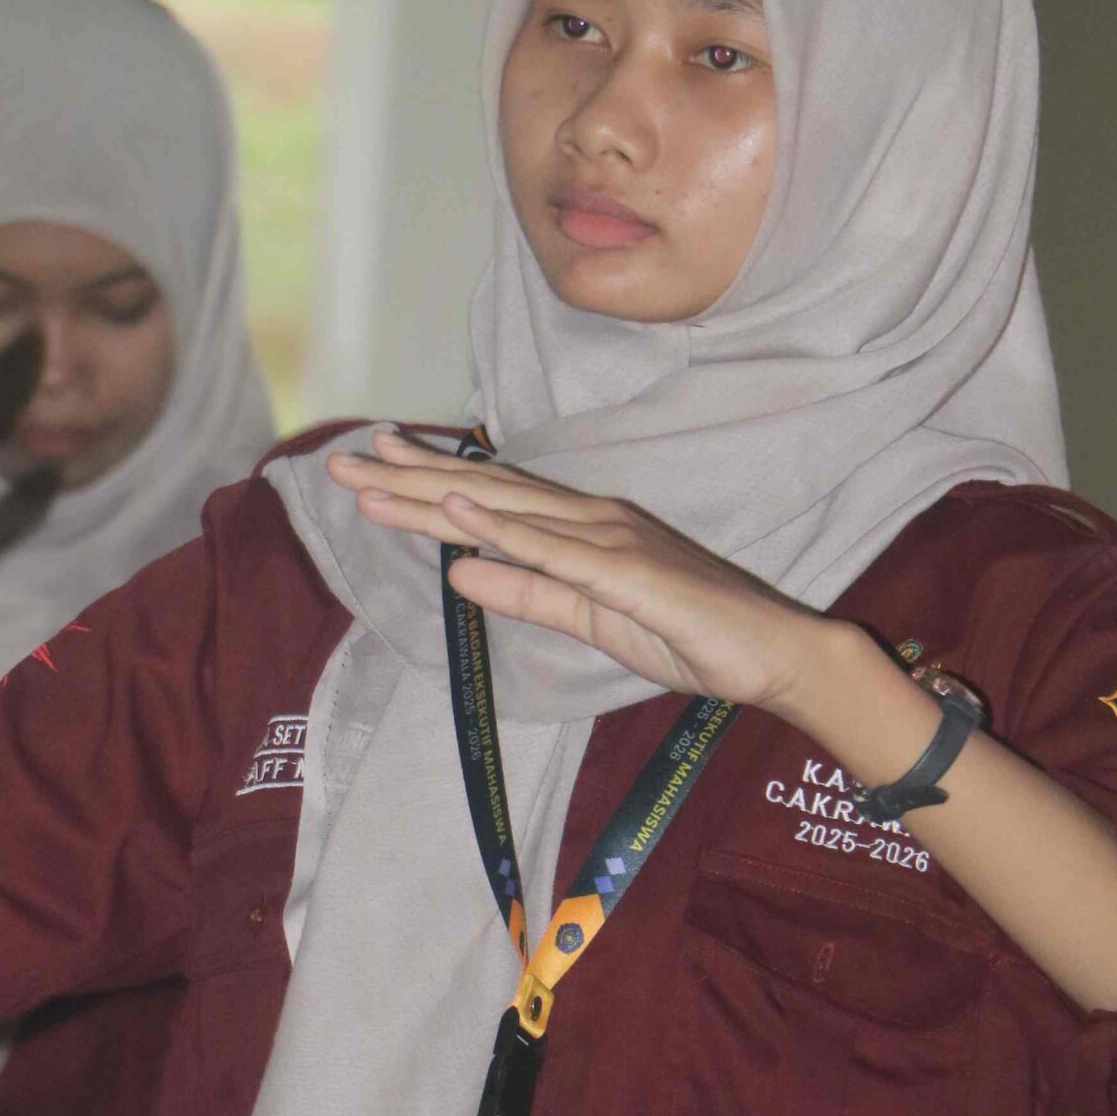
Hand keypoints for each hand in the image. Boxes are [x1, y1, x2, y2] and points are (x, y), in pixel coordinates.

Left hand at [325, 429, 835, 716]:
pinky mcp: (627, 572)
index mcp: (581, 531)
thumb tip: (458, 572)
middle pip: (485, 492)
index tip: (373, 465)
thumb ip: (527, 593)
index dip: (428, 482)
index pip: (491, 501)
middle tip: (344, 461)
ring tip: (376, 476)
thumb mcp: (589, 620)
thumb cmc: (688, 635)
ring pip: (506, 508)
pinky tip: (459, 510)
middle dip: (411, 476)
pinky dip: (504, 527)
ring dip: (438, 491)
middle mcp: (590, 520)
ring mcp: (609, 539)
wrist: (772, 654)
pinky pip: (554, 549)